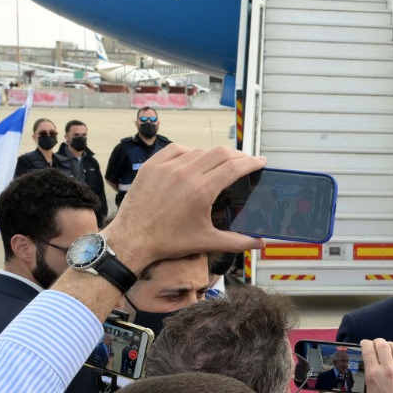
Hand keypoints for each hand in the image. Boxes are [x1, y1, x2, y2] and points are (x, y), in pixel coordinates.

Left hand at [99, 144, 265, 272]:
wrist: (132, 240)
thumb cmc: (168, 242)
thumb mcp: (207, 242)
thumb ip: (238, 241)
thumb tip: (260, 243)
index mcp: (201, 190)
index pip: (234, 167)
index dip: (251, 162)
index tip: (260, 161)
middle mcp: (185, 173)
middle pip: (220, 153)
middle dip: (237, 155)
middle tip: (246, 161)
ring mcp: (166, 167)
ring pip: (198, 150)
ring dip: (214, 154)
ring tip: (221, 162)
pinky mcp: (151, 166)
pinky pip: (176, 149)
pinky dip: (190, 152)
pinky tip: (194, 159)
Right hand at [359, 338, 392, 392]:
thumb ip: (369, 382)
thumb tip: (371, 374)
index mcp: (373, 374)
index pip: (368, 350)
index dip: (365, 343)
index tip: (364, 343)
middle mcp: (388, 370)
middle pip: (383, 345)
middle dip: (377, 342)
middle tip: (375, 344)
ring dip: (390, 345)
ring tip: (388, 347)